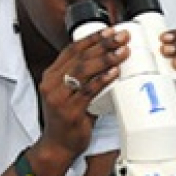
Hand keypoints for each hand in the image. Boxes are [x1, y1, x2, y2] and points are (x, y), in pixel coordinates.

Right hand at [38, 26, 128, 158]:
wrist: (58, 146)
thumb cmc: (68, 119)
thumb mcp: (71, 92)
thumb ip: (84, 77)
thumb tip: (111, 60)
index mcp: (52, 75)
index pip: (72, 49)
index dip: (92, 38)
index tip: (110, 30)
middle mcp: (52, 84)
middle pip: (80, 57)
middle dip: (103, 44)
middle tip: (122, 37)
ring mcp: (58, 97)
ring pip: (83, 71)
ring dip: (106, 59)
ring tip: (123, 52)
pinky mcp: (69, 111)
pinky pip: (88, 91)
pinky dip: (103, 79)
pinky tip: (115, 72)